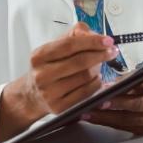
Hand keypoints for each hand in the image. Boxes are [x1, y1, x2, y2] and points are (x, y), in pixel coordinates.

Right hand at [0, 23, 117, 141]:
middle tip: (112, 51)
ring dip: (98, 69)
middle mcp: (42, 74)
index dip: (91, 42)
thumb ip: (73, 36)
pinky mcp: (59, 107)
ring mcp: (50, 93)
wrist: (31, 95)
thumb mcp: (53, 48)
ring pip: (85, 77)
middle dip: (100, 55)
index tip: (108, 40)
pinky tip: (96, 78)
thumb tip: (94, 35)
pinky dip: (96, 84)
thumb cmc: (46, 68)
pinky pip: (86, 93)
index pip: (69, 45)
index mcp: (39, 56)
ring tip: (99, 65)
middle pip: (79, 62)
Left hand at [82, 74, 142, 134]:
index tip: (142, 79)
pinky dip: (107, 122)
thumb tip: (110, 83)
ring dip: (105, 117)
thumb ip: (134, 78)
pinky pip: (123, 126)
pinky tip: (93, 118)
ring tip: (87, 113)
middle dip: (117, 104)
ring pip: (126, 120)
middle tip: (99, 102)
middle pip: (137, 105)